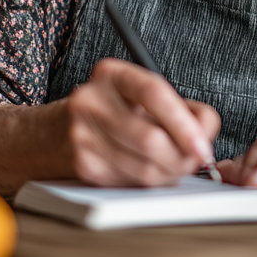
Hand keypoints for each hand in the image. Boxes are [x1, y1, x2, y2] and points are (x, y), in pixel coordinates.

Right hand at [61, 58, 219, 186]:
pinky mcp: (82, 165)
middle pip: (150, 138)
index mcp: (112, 74)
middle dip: (182, 157)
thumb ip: (185, 108)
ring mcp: (82, 134)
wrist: (51, 133)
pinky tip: (147, 169)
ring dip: (169, 173)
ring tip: (172, 165)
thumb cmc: (113, 111)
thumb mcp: (143, 95)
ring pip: (143, 167)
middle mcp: (92, 100)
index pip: (154, 94)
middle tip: (194, 159)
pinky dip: (148, 181)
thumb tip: (206, 134)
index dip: (184, 124)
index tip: (203, 146)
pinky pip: (130, 182)